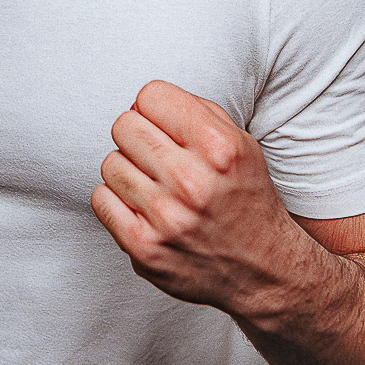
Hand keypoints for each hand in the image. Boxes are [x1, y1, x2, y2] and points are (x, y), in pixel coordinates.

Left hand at [91, 79, 308, 318]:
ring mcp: (166, 218)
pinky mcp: (144, 248)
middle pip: (124, 125)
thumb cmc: (246, 198)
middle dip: (139, 135)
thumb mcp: (241, 144)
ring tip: (156, 185)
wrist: (263, 269)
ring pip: (110, 162)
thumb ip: (195, 110)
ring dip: (129, 170)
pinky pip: (101, 199)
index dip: (156, 107)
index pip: (150, 95)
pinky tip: (143, 207)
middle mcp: (192, 181)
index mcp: (218, 147)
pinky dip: (117, 200)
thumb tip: (140, 101)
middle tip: (158, 155)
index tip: (166, 125)